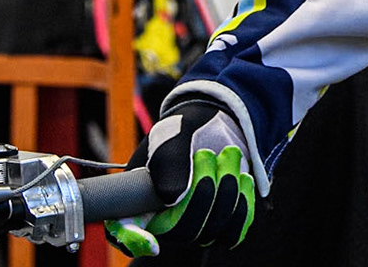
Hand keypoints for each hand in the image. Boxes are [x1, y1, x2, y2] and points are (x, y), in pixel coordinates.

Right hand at [104, 100, 255, 257]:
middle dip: (203, 192)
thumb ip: (168, 161)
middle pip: (183, 232)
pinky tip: (243, 177)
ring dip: (226, 191)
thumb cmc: (184, 129)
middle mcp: (161, 222)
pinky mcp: (220, 225)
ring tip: (228, 155)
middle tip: (206, 154)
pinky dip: (243, 204)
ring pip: (211, 232)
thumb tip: (173, 199)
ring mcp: (192, 226)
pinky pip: (234, 232)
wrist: (216, 124)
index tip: (152, 244)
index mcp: (135, 200)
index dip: (135, 241)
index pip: (124, 231)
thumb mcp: (172, 133)